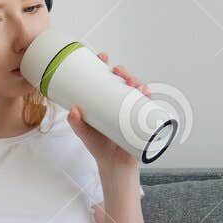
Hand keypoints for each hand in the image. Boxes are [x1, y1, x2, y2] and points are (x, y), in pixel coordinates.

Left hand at [66, 51, 146, 174]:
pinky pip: (147, 107)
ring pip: (137, 91)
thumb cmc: (99, 146)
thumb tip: (74, 110)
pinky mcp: (142, 122)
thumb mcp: (84, 133)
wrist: (113, 165)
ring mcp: (132, 112)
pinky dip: (148, 98)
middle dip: (123, 72)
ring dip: (137, 82)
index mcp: (106, 101)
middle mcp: (121, 103)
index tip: (102, 57)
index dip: (106, 65)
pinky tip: (146, 92)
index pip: (107, 78)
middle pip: (124, 81)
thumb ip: (76, 123)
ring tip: (132, 82)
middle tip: (118, 71)